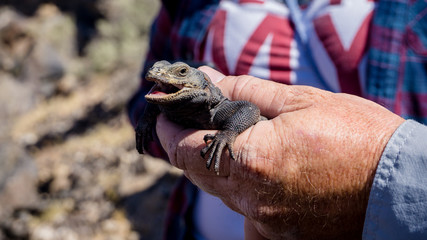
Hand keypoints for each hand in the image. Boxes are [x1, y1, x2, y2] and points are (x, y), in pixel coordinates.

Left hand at [156, 67, 403, 238]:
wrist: (400, 187)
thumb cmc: (356, 137)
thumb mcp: (300, 101)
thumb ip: (244, 92)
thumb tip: (209, 79)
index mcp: (250, 159)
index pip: (182, 148)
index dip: (168, 128)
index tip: (168, 113)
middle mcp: (250, 198)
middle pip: (195, 171)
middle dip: (191, 144)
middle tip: (200, 121)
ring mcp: (264, 221)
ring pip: (220, 191)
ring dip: (219, 165)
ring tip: (242, 143)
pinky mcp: (278, 234)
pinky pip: (245, 212)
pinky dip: (245, 190)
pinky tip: (266, 175)